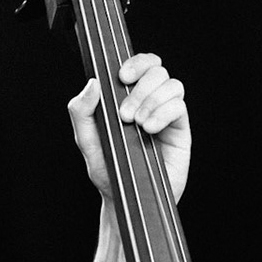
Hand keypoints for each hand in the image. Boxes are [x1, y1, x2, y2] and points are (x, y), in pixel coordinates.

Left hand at [67, 53, 190, 201]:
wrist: (126, 199)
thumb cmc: (107, 170)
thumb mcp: (86, 141)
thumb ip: (81, 112)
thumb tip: (92, 83)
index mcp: (128, 97)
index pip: (140, 65)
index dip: (136, 62)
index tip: (122, 76)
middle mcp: (150, 102)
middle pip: (157, 71)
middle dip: (140, 89)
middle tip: (125, 114)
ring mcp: (166, 114)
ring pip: (172, 85)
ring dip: (152, 101)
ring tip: (138, 125)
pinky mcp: (179, 129)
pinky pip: (179, 107)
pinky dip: (163, 113)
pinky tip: (149, 130)